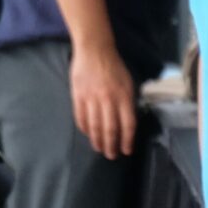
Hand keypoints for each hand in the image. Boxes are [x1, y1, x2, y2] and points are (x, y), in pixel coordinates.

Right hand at [69, 42, 136, 159]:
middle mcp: (109, 100)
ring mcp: (92, 99)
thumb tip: (127, 121)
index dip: (127, 140)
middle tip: (111, 156)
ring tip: (99, 148)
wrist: (94, 51)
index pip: (128, 124)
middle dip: (111, 145)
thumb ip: (128, 102)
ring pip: (95, 126)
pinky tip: (88, 134)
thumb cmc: (115, 67)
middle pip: (110, 128)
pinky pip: (81, 117)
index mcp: (124, 96)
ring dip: (97, 140)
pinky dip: (84, 128)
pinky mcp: (78, 96)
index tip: (127, 150)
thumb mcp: (129, 83)